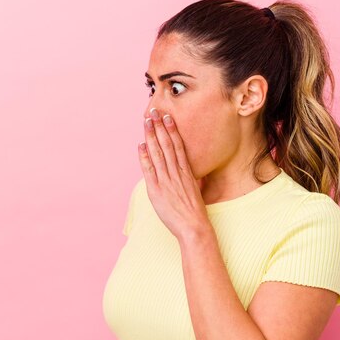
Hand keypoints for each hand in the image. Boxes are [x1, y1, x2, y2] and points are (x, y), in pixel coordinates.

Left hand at [138, 108, 209, 239]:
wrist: (194, 227)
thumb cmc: (196, 212)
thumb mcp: (199, 190)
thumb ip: (196, 179)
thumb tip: (197, 173)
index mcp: (187, 172)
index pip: (178, 146)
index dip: (171, 130)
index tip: (167, 117)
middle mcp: (176, 173)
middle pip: (167, 145)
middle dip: (159, 127)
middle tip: (153, 112)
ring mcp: (166, 181)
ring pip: (158, 153)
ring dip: (151, 136)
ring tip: (147, 122)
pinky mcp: (157, 190)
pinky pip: (149, 170)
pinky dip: (145, 157)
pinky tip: (141, 146)